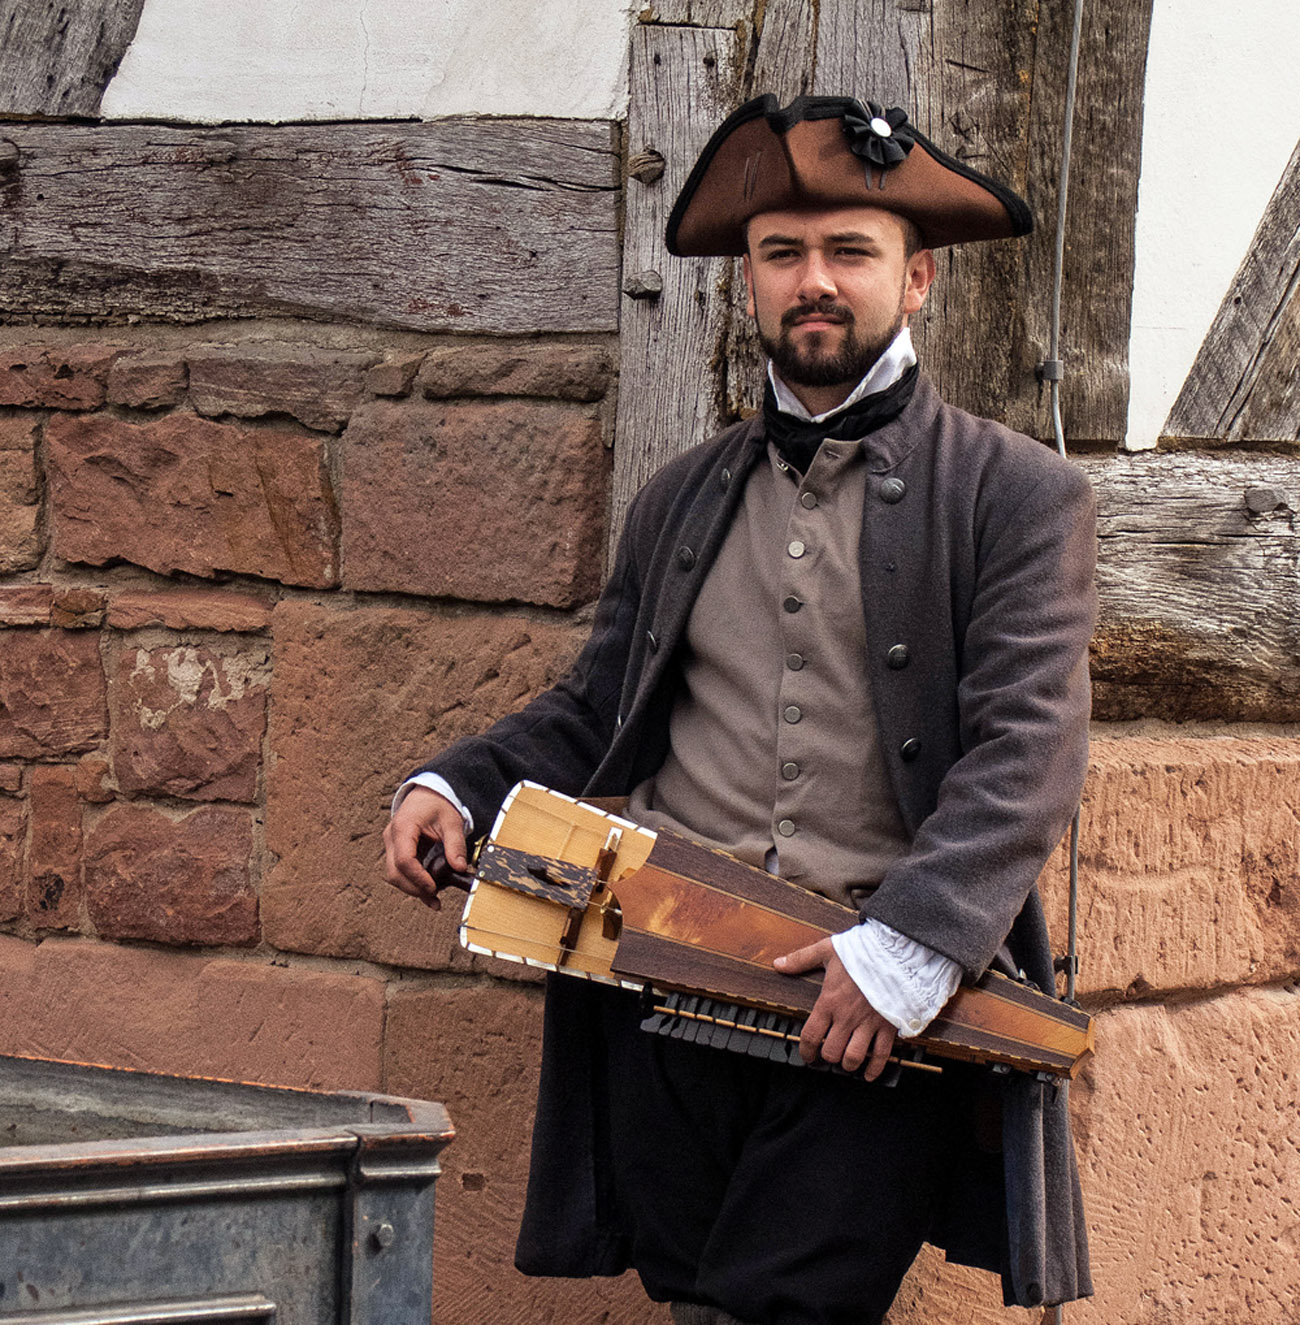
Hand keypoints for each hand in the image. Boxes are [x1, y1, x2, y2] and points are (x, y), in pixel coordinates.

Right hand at [383, 786, 469, 910]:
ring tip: (433, 899)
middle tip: (434, 898)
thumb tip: (459, 867)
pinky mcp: (396, 850)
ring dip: (411, 888)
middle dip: (413, 888)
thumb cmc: (438, 804)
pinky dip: (411, 883)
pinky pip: (399, 871)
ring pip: (393, 875)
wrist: (428, 793)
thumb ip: (455, 845)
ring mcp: (391, 844)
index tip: (433, 888)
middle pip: (394, 872)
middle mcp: (391, 837)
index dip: (417, 878)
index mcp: (403, 827)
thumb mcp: (451, 821)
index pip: (404, 860)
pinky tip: (428, 892)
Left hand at [774, 937, 897, 1081]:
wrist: (895, 953)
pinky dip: (874, 1069)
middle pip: (831, 1051)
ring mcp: (868, 1023)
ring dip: (848, 1064)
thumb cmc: (862, 951)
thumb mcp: (827, 950)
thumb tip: (778, 964)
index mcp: (829, 1001)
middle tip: (828, 1057)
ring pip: (854, 1057)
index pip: (811, 1035)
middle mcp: (847, 1017)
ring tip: (846, 1063)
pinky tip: (868, 1074)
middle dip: (827, 1058)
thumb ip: (801, 959)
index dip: (806, 1051)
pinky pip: (881, 1055)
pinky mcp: (888, 1026)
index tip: (807, 1056)